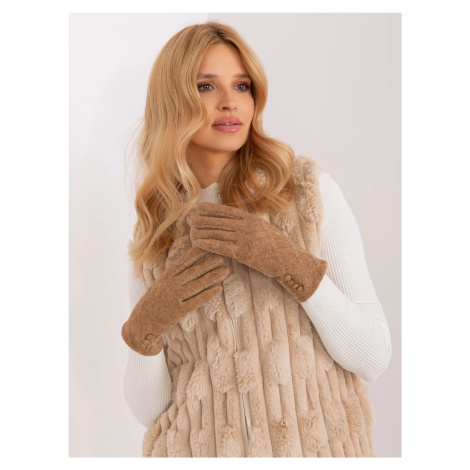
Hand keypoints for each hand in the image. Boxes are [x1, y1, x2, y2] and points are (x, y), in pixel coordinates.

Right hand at [121, 245, 229, 355]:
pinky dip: (208, 294)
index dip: (197, 253)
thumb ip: (174, 274)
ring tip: (225, 270)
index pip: (184, 261)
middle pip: (193, 271)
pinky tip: (218, 289)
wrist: (142, 322)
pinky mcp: (179, 311)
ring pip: (197, 284)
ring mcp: (174, 297)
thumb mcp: (160, 283)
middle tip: (222, 256)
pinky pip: (196, 300)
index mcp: (166, 276)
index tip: (208, 247)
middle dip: (209, 262)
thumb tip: (191, 262)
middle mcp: (170, 284)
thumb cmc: (153, 301)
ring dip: (213, 276)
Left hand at [187, 202, 326, 301]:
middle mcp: (247, 226)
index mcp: (251, 219)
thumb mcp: (263, 229)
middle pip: (219, 221)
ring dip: (202, 231)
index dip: (211, 209)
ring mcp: (245, 238)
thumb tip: (234, 221)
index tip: (199, 207)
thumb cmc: (276, 246)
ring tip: (190, 230)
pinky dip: (208, 243)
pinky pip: (222, 247)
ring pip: (218, 232)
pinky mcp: (244, 253)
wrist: (289, 260)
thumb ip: (248, 224)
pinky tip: (198, 242)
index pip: (226, 212)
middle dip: (202, 219)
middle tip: (189, 218)